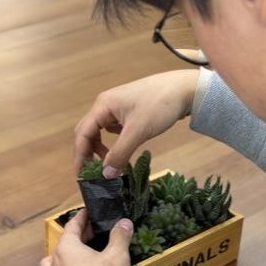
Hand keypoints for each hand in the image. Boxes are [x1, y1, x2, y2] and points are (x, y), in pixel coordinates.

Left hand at [39, 210, 133, 265]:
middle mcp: (54, 264)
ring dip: (60, 259)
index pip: (72, 226)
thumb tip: (124, 221)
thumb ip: (120, 236)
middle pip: (62, 244)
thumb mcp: (118, 256)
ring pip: (49, 265)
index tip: (87, 212)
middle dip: (76, 237)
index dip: (81, 217)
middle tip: (91, 234)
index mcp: (67, 249)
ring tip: (73, 259)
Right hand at [74, 69, 199, 177]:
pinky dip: (114, 141)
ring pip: (101, 130)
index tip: (80, 176)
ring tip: (110, 163)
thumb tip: (105, 174)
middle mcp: (106, 105)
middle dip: (88, 152)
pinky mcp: (130, 110)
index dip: (79, 156)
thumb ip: (119, 154)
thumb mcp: (138, 132)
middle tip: (93, 172)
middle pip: (88, 131)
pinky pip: (114, 128)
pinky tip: (123, 148)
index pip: (82, 134)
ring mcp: (118, 107)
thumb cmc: (159, 106)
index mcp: (102, 106)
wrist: (185, 89)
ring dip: (101, 147)